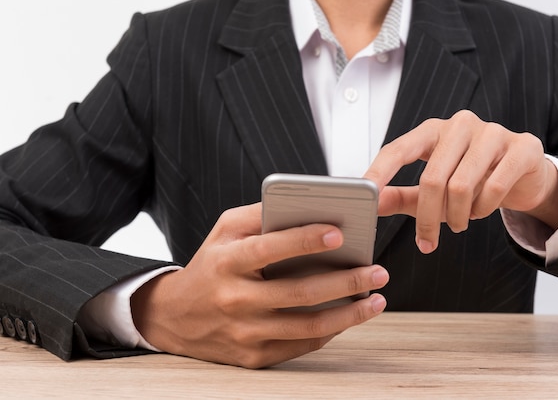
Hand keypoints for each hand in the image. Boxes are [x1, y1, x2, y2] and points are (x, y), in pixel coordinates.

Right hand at [130, 203, 388, 368]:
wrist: (175, 317)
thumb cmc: (210, 265)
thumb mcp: (224, 231)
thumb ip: (261, 216)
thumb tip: (307, 206)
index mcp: (227, 262)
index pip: (269, 249)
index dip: (304, 240)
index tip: (339, 232)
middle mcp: (235, 299)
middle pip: (299, 292)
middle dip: (346, 281)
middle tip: (378, 271)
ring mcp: (245, 333)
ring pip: (308, 325)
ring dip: (350, 313)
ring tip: (376, 299)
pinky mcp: (254, 356)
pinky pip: (301, 344)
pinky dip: (331, 330)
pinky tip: (350, 316)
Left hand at [364, 110, 557, 253]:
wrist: (525, 174)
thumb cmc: (473, 179)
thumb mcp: (433, 187)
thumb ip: (402, 195)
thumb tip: (373, 204)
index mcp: (433, 130)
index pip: (398, 149)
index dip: (380, 173)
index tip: (365, 197)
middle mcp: (460, 124)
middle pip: (431, 177)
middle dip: (427, 216)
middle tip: (428, 240)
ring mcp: (493, 132)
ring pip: (461, 186)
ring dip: (457, 215)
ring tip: (459, 223)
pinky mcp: (522, 147)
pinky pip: (494, 187)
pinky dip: (483, 209)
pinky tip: (481, 211)